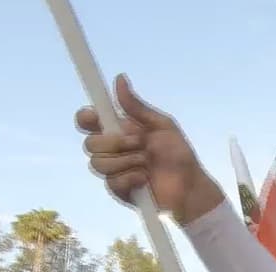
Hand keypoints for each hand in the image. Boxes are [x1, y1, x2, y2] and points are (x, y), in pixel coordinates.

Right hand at [75, 75, 223, 224]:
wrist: (190, 185)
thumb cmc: (178, 154)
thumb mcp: (162, 125)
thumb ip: (137, 107)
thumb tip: (120, 78)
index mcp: (119, 130)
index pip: (88, 121)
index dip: (86, 118)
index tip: (95, 118)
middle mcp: (112, 149)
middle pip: (90, 143)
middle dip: (115, 143)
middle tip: (139, 143)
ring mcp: (113, 170)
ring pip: (98, 163)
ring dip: (126, 161)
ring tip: (147, 163)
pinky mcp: (118, 189)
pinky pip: (112, 182)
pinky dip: (131, 178)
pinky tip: (145, 178)